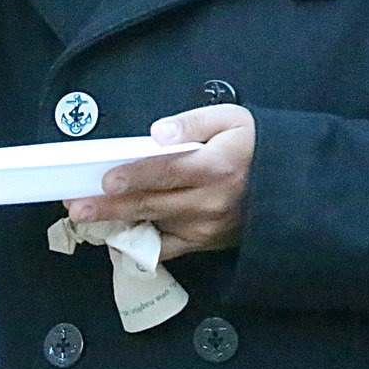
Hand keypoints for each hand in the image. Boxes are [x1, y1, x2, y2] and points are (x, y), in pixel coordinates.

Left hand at [64, 105, 255, 260]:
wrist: (292, 185)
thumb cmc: (258, 147)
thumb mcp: (231, 119)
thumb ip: (192, 123)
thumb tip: (158, 133)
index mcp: (216, 166)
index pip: (168, 171)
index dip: (136, 175)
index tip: (107, 178)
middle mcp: (210, 201)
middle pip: (152, 204)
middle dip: (110, 206)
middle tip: (77, 207)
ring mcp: (207, 227)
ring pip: (154, 228)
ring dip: (117, 226)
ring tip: (87, 223)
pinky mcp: (206, 243)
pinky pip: (167, 249)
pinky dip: (139, 245)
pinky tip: (116, 238)